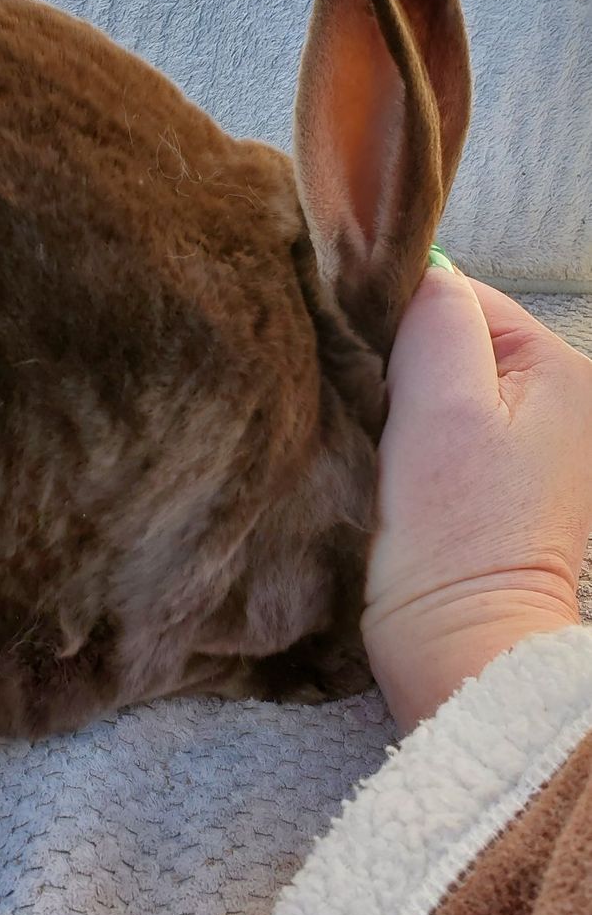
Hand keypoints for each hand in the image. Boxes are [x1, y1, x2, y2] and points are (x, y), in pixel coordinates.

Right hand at [362, 260, 591, 730]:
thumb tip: (414, 272)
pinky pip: (431, 421)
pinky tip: (382, 459)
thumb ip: (434, 319)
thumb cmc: (452, 531)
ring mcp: (522, 441)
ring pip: (430, 378)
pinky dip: (398, 431)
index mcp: (559, 368)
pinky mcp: (487, 478)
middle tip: (363, 405)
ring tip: (372, 437)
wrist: (455, 641)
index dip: (395, 316)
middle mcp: (553, 397)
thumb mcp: (443, 404)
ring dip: (391, 397)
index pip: (456, 295)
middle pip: (444, 336)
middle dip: (392, 358)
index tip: (355, 358)